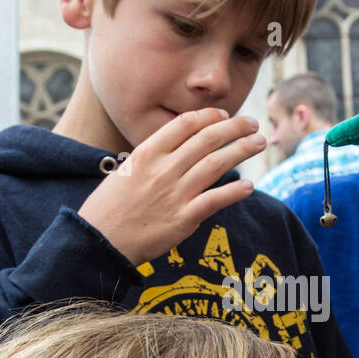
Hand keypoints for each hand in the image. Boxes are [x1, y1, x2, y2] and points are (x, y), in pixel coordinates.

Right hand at [78, 108, 263, 264]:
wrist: (99, 242)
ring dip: (242, 150)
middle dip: (235, 127)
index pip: (185, 124)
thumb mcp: (126, 170)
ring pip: (217, 163)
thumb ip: (152, 157)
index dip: (210, 116)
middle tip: (252, 123)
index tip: (224, 115)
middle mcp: (164, 169)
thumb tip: (178, 148)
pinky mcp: (184, 219)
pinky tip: (249, 185)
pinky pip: (216, 200)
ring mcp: (175, 193)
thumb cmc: (109, 207)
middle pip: (208, 139)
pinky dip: (236, 191)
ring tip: (258, 143)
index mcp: (147, 153)